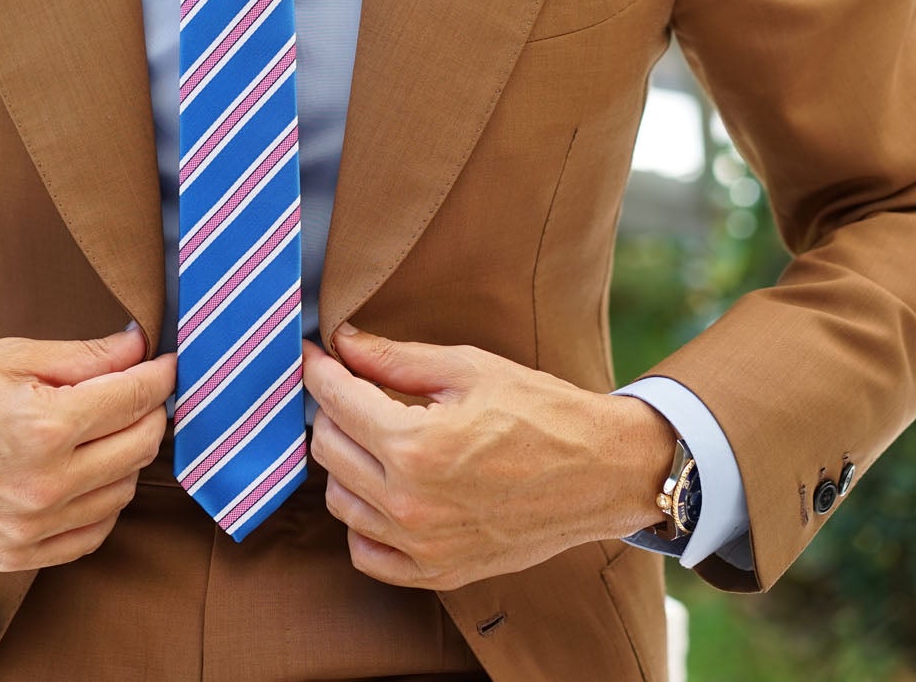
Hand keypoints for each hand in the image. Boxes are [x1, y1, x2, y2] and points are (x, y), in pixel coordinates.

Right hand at [0, 325, 175, 572]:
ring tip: (104, 427)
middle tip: (137, 390)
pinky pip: (91, 534)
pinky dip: (101, 503)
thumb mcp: (6, 357)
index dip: (159, 375)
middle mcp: (44, 486)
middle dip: (149, 412)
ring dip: (126, 457)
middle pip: (139, 446)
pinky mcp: (15, 553)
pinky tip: (86, 472)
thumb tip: (138, 346)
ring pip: (122, 492)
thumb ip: (81, 357)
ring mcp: (30, 528)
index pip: (135, 399)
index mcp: (44, 428)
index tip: (165, 363)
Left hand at [301, 324, 674, 590]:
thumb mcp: (468, 369)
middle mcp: (411, 503)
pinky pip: (366, 553)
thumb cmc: (542, 412)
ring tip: (375, 437)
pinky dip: (363, 522)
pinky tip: (383, 491)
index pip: (336, 401)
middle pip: (328, 450)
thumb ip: (396, 359)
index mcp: (416, 446)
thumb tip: (343, 343)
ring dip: (346, 463)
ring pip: (340, 501)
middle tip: (353, 390)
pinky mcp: (438, 571)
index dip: (318, 370)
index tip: (314, 355)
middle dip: (332, 412)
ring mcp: (423, 545)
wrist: (602, 472)